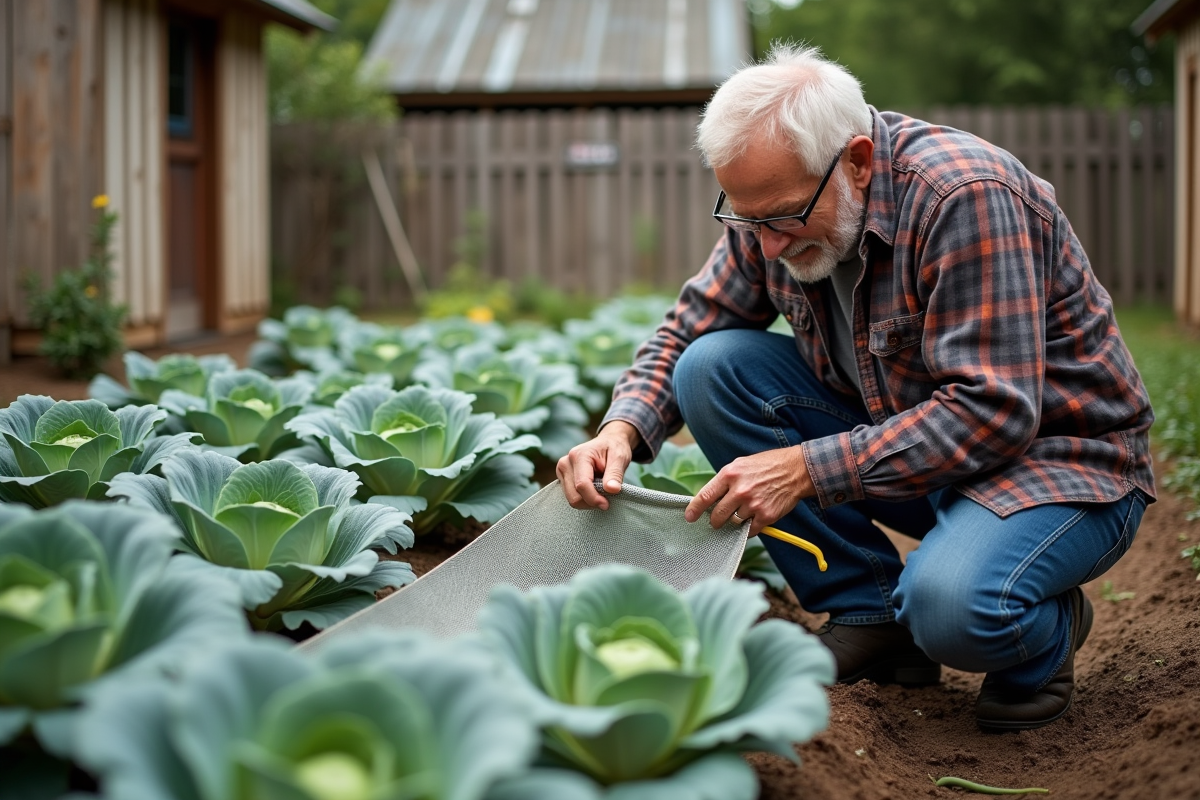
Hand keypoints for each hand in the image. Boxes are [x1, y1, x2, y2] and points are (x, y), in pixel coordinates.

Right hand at [557, 421, 640, 509]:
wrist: (609, 441)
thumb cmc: (614, 448)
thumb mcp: (620, 458)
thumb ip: (615, 474)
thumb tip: (612, 490)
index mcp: (579, 455)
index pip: (582, 484)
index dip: (594, 498)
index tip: (607, 504)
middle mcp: (565, 463)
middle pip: (574, 495)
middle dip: (591, 501)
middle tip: (607, 499)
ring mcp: (562, 471)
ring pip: (571, 499)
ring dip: (588, 501)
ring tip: (601, 491)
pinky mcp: (563, 478)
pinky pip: (571, 496)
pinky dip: (584, 499)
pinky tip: (594, 491)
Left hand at [684, 446, 814, 535]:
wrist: (796, 470)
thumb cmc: (767, 465)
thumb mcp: (741, 464)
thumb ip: (726, 480)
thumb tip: (711, 496)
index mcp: (730, 474)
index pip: (705, 495)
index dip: (694, 508)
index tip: (689, 516)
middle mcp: (739, 490)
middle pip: (717, 515)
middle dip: (715, 520)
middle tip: (716, 520)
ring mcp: (752, 504)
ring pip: (733, 522)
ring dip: (735, 521)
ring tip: (743, 512)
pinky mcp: (765, 516)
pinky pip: (749, 531)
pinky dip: (748, 528)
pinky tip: (753, 519)